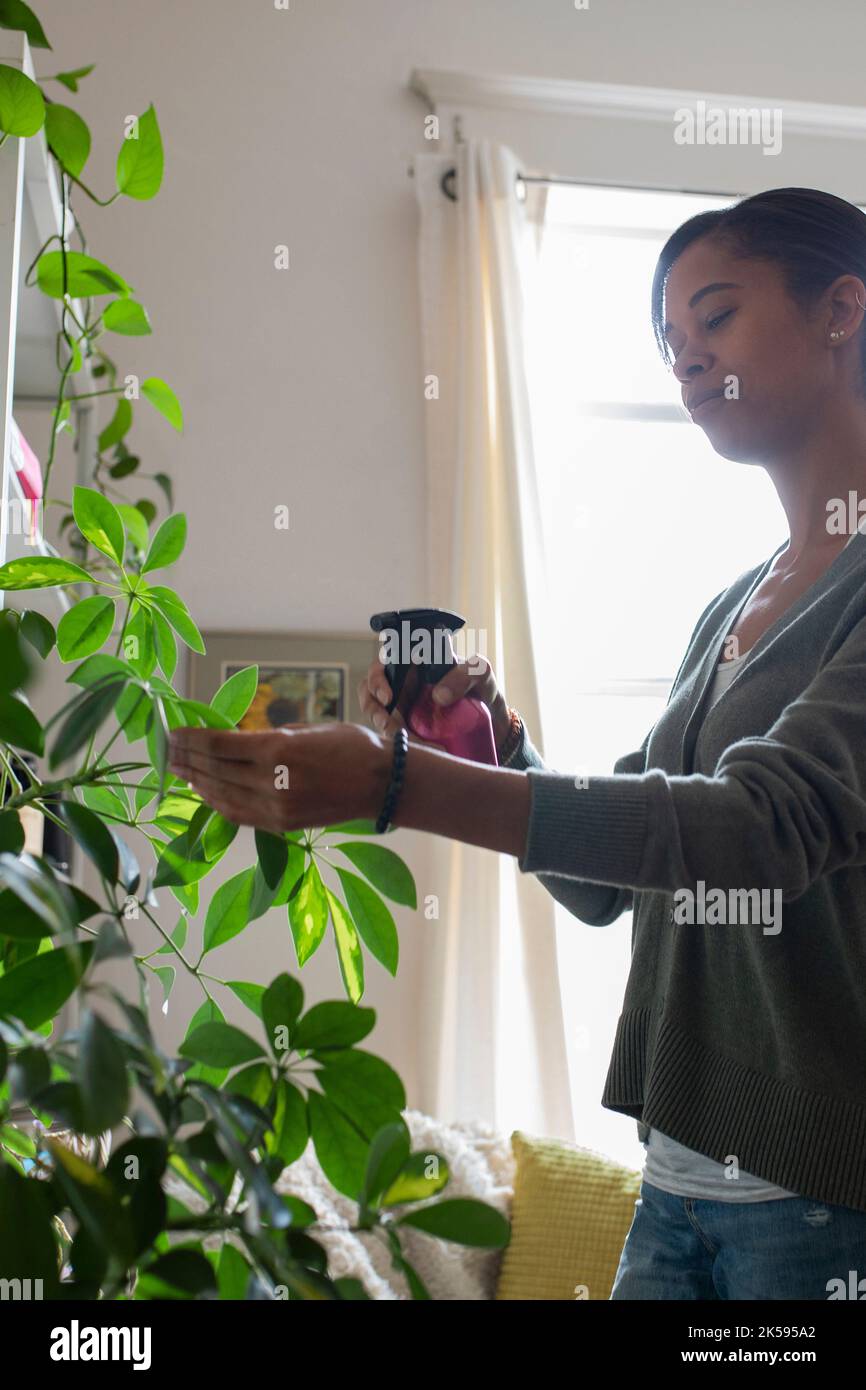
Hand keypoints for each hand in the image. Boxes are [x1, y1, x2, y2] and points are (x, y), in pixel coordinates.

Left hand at [168, 722, 389, 832]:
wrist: (383, 783)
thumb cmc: (350, 745)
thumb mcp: (305, 729)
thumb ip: (266, 738)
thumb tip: (232, 742)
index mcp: (277, 749)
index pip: (218, 745)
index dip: (190, 739)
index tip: (172, 732)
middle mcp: (272, 781)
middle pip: (214, 770)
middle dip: (186, 759)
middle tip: (166, 749)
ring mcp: (276, 807)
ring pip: (222, 795)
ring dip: (195, 782)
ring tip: (178, 770)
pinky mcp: (282, 824)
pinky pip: (238, 814)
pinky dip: (216, 803)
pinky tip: (204, 792)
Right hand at [358, 652, 511, 749]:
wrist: (495, 728)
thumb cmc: (484, 692)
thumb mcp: (481, 675)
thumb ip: (465, 675)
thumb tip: (438, 696)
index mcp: (415, 665)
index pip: (384, 663)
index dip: (377, 678)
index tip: (388, 696)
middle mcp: (403, 685)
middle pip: (370, 690)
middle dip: (372, 707)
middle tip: (387, 723)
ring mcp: (402, 709)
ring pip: (376, 715)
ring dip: (380, 727)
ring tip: (397, 737)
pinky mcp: (406, 732)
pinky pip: (392, 737)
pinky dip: (397, 743)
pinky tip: (412, 751)